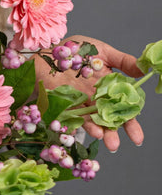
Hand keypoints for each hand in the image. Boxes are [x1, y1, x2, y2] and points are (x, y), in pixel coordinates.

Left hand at [36, 35, 143, 151]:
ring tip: (101, 137)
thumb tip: (144, 70)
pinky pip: (67, 115)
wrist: (51, 50)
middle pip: (106, 120)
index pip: (122, 110)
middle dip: (112, 133)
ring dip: (95, 130)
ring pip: (88, 120)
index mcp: (109, 90)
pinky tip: (77, 130)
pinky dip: (72, 123)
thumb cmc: (78, 49)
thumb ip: (123, 62)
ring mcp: (78, 102)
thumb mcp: (104, 52)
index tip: (137, 138)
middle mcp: (95, 99)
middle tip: (115, 145)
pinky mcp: (61, 102)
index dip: (130, 124)